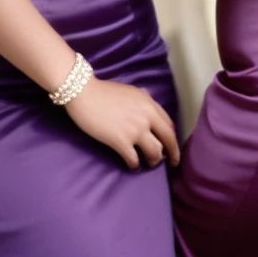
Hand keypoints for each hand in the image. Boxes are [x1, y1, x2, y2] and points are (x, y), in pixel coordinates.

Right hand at [65, 77, 180, 169]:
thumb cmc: (104, 91)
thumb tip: (152, 115)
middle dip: (172, 154)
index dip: (172, 138)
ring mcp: (135, 131)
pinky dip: (134, 165)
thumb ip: (144, 103)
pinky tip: (132, 165)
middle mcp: (146, 118)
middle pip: (168, 140)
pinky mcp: (121, 142)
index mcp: (149, 104)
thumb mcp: (131, 92)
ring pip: (154, 153)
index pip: (169, 125)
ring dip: (153, 160)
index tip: (172, 146)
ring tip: (148, 163)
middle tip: (172, 163)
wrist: (84, 93)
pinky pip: (134, 159)